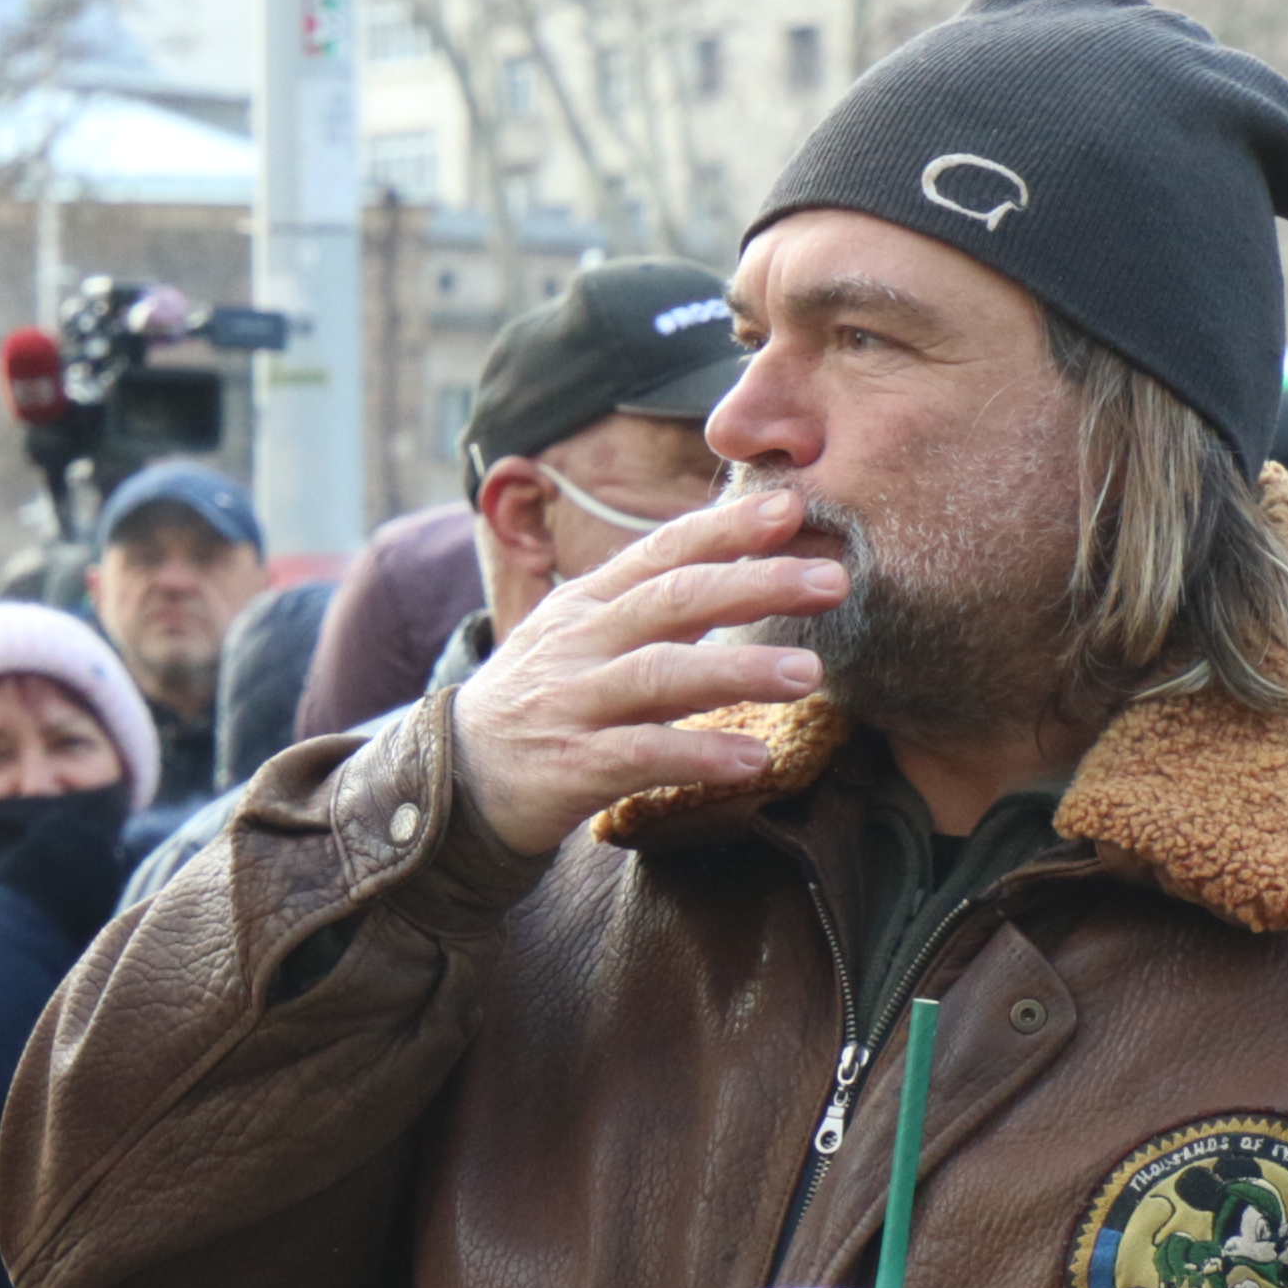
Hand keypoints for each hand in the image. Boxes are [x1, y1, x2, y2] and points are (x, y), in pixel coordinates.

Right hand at [445, 478, 848, 860]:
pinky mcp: (569, 766)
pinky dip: (698, 754)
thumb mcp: (585, 635)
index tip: (792, 509)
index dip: (727, 527)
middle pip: (674, 600)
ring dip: (739, 669)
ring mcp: (572, 701)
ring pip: (661, 674)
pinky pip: (640, 755)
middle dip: (755, 584)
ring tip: (809, 674)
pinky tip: (753, 759)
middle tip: (832, 581)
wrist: (455, 778)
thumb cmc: (545, 699)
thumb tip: (743, 561)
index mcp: (590, 602)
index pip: (664, 550)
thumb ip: (652, 603)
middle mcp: (580, 641)